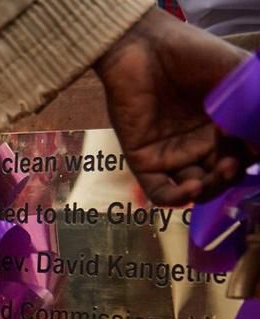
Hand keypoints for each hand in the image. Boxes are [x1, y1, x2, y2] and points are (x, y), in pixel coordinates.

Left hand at [95, 8, 254, 205]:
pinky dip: (178, 198)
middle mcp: (199, 144)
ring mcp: (171, 154)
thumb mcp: (239, 77)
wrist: (146, 46)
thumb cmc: (194, 53)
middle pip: (221, 177)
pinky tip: (193, 186)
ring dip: (212, 188)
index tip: (255, 145)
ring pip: (196, 188)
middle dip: (232, 176)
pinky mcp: (143, 159)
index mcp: (224, 126)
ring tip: (220, 170)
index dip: (252, 157)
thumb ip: (256, 107)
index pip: (244, 157)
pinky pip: (160, 192)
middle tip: (234, 162)